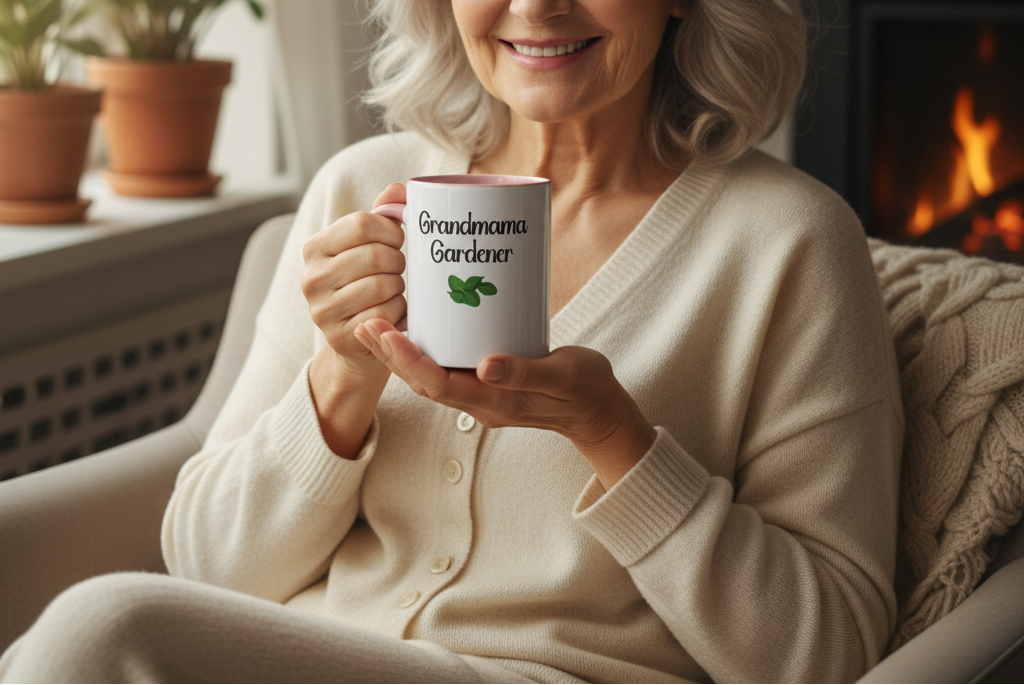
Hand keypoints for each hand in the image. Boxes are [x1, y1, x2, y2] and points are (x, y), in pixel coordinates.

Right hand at [301, 183, 408, 377]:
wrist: (355, 338)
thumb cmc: (365, 283)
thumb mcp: (367, 247)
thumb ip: (381, 216)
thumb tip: (399, 190)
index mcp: (315, 247)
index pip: (363, 223)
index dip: (391, 230)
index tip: (397, 241)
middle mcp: (312, 278)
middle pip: (376, 255)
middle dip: (398, 261)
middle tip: (398, 269)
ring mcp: (323, 310)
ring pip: (383, 285)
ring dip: (399, 288)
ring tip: (393, 290)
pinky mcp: (339, 337)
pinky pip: (385, 314)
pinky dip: (399, 312)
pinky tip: (393, 312)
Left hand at [354, 319, 656, 488]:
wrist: (598, 411)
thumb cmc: (584, 390)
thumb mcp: (564, 377)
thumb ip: (527, 373)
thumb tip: (486, 365)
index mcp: (494, 402)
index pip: (438, 384)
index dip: (409, 361)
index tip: (387, 334)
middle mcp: (479, 401)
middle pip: (423, 382)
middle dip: (391, 356)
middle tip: (365, 323)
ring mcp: (481, 393)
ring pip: (430, 376)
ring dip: (400, 354)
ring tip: (375, 324)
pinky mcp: (486, 382)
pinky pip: (445, 369)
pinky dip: (423, 351)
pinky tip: (415, 327)